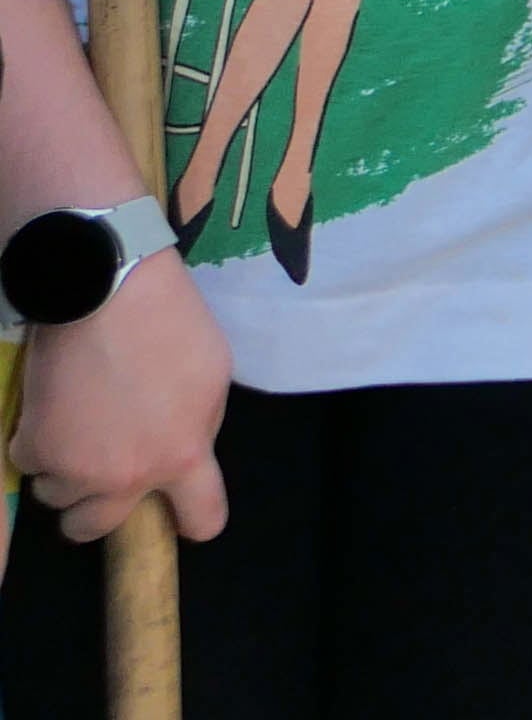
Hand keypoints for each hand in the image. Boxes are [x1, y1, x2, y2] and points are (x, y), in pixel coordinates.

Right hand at [12, 252, 230, 544]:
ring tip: (77, 425)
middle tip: (99, 475)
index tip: (180, 516)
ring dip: (64, 471)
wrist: (108, 294)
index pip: (202, 518)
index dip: (193, 520)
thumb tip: (182, 448)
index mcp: (183, 456)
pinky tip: (52, 406)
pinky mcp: (34, 448)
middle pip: (97, 527)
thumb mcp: (212, 379)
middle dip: (96, 509)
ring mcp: (75, 468)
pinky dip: (35, 442)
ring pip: (58, 496)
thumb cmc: (172, 325)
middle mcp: (128, 476)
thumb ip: (197, 426)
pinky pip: (29, 463)